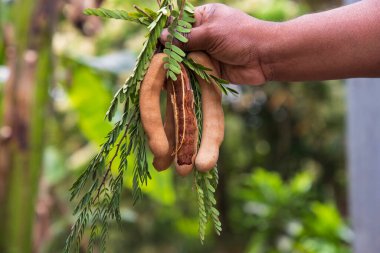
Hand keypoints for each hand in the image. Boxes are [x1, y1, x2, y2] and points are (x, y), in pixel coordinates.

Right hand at [160, 4, 274, 84]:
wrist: (265, 57)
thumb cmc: (240, 36)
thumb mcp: (211, 33)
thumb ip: (186, 37)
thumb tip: (163, 38)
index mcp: (203, 17)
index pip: (177, 24)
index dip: (165, 33)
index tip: (152, 44)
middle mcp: (202, 34)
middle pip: (178, 43)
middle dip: (167, 52)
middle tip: (152, 62)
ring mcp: (206, 52)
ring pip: (184, 59)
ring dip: (173, 66)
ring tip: (158, 73)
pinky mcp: (210, 68)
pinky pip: (193, 72)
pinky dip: (183, 76)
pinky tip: (171, 82)